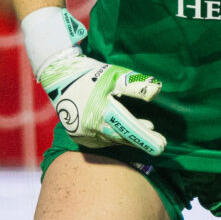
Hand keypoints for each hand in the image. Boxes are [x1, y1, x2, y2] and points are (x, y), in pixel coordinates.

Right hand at [36, 45, 167, 157]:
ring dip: (128, 137)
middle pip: (122, 138)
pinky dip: (115, 137)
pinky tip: (124, 131)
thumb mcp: (114, 75)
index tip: (162, 146)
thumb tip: (156, 92)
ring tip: (146, 129)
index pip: (128, 129)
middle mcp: (91, 127)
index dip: (146, 138)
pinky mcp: (78, 137)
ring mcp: (83, 134)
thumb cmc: (90, 74)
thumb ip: (135, 85)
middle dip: (141, 140)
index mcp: (101, 111)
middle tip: (160, 143)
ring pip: (112, 140)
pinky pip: (102, 141)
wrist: (59, 78)